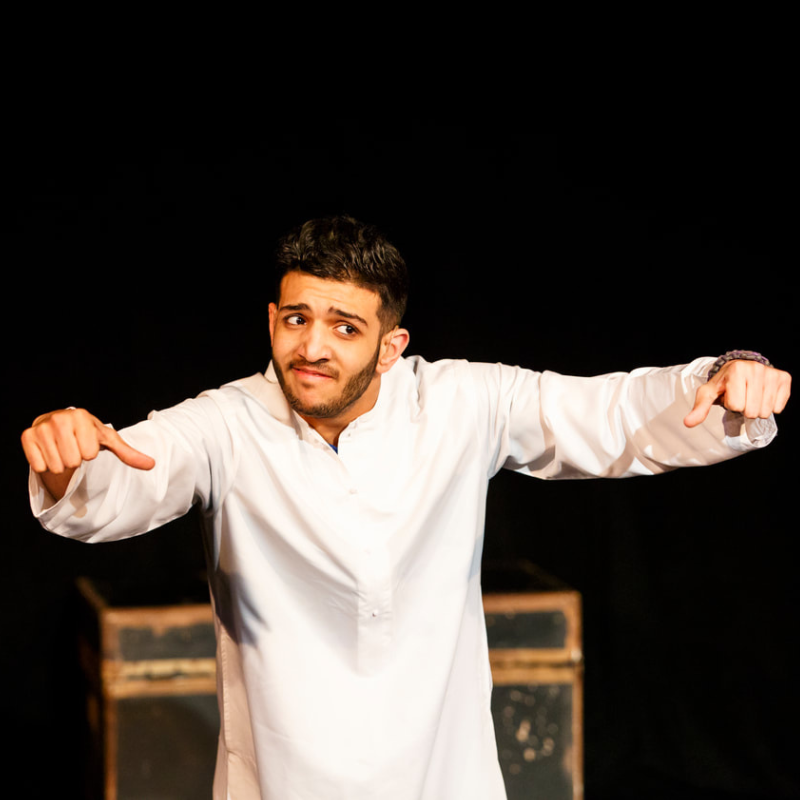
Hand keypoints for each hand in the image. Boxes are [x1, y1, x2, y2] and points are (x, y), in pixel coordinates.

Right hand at [22, 408, 154, 499]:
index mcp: (82, 417)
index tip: (87, 443)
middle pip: (73, 462)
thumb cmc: (87, 433)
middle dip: (76, 459)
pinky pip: (39, 466)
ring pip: (57, 466)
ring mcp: (41, 428)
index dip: (90, 453)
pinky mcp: (27, 437)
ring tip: (62, 449)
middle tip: (73, 448)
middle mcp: (59, 419)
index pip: (90, 454)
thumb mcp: (108, 441)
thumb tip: (152, 465)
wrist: (58, 423)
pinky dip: (45, 464)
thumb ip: (128, 453)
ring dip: (61, 463)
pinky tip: (49, 451)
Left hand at [684, 360, 791, 427]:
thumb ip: (699, 408)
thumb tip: (688, 423)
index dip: (731, 405)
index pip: (736, 406)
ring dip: (757, 409)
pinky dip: (770, 406)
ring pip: (765, 411)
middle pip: (752, 411)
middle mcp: (756, 369)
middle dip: (744, 409)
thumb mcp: (708, 393)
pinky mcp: (784, 378)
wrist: (740, 369)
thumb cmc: (723, 384)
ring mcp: (772, 373)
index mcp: (736, 370)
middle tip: (742, 397)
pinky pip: (778, 407)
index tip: (730, 396)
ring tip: (751, 396)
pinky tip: (763, 395)